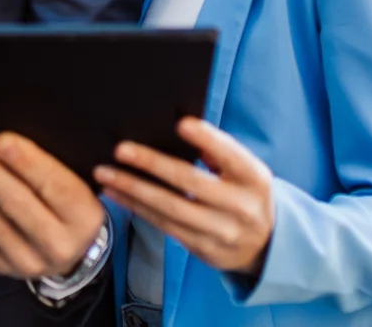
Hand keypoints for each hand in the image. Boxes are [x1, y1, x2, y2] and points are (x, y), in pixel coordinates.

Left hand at [0, 132, 107, 279]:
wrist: (69, 251)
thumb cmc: (65, 205)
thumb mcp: (74, 183)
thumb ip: (47, 166)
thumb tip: (2, 140)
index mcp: (84, 217)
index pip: (54, 186)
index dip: (26, 162)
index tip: (1, 140)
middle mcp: (59, 244)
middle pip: (17, 204)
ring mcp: (29, 261)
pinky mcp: (2, 266)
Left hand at [94, 117, 274, 276]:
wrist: (266, 245)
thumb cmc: (244, 193)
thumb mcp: (244, 171)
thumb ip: (219, 153)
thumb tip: (178, 127)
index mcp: (254, 179)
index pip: (231, 156)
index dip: (208, 140)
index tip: (181, 123)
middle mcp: (240, 206)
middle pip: (191, 182)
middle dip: (152, 164)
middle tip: (120, 149)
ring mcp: (220, 231)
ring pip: (170, 208)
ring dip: (133, 189)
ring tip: (105, 173)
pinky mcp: (201, 247)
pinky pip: (163, 225)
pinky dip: (136, 208)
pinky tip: (116, 193)